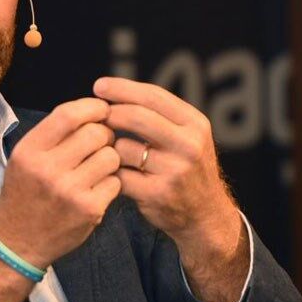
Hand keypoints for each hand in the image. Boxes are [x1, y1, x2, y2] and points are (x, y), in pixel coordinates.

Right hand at [0, 97, 121, 270]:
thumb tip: (93, 110)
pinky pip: (116, 181)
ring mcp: (70, 191)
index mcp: (29, 151)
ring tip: (97, 167)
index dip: (92, 107)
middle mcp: (48, 169)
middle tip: (100, 143)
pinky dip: (111, 182)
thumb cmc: (25, 194)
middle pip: (96, 133)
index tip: (101, 110)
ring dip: (110, 158)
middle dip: (105, 134)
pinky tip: (97, 189)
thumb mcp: (25, 158)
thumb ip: (53, 134)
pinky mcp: (89, 210)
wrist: (17, 242)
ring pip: (111, 156)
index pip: (68, 114)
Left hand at [94, 77, 246, 301]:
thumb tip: (114, 91)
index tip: (99, 86)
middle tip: (96, 116)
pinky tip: (113, 173)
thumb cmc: (187, 168)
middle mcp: (189, 145)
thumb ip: (160, 115)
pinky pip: (120, 175)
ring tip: (113, 153)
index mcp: (195, 124)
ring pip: (124, 148)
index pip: (153, 96)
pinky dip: (112, 172)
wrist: (205, 216)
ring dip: (111, 149)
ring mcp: (174, 171)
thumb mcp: (187, 136)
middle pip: (136, 117)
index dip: (122, 88)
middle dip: (110, 113)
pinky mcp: (157, 194)